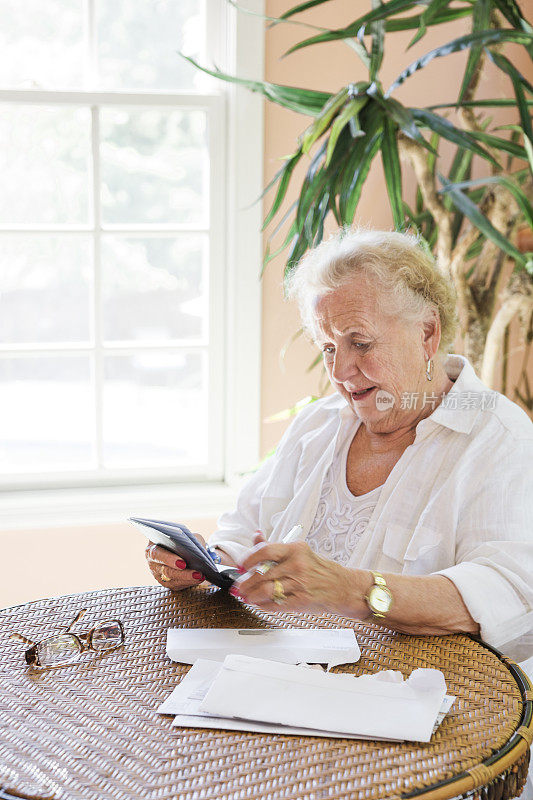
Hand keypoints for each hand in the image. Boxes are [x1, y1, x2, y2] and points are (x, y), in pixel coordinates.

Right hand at [145, 533, 207, 590]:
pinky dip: (190, 583)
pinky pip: (177, 586)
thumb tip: (195, 548)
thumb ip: (186, 539)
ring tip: (201, 576)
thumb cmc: (179, 539)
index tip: (183, 563)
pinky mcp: (167, 583)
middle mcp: (153, 564)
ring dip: (189, 579)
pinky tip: (200, 579)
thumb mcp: (182, 535)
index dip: (169, 559)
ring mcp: (159, 576)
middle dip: (183, 573)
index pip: (157, 554)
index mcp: (152, 548)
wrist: (177, 546)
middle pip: (166, 571)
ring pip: (172, 581)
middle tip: (197, 573)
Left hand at [232, 539, 364, 616]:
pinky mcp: (302, 600)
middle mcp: (297, 564)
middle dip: (245, 583)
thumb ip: (275, 547)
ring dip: (251, 596)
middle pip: (261, 573)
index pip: (264, 551)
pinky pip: (276, 604)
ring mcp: (300, 583)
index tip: (240, 566)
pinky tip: (260, 604)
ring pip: (266, 590)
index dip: (248, 560)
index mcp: (295, 549)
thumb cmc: (321, 570)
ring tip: (247, 597)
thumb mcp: (300, 553)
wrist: (345, 587)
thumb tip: (256, 536)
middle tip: (239, 587)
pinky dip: (264, 606)